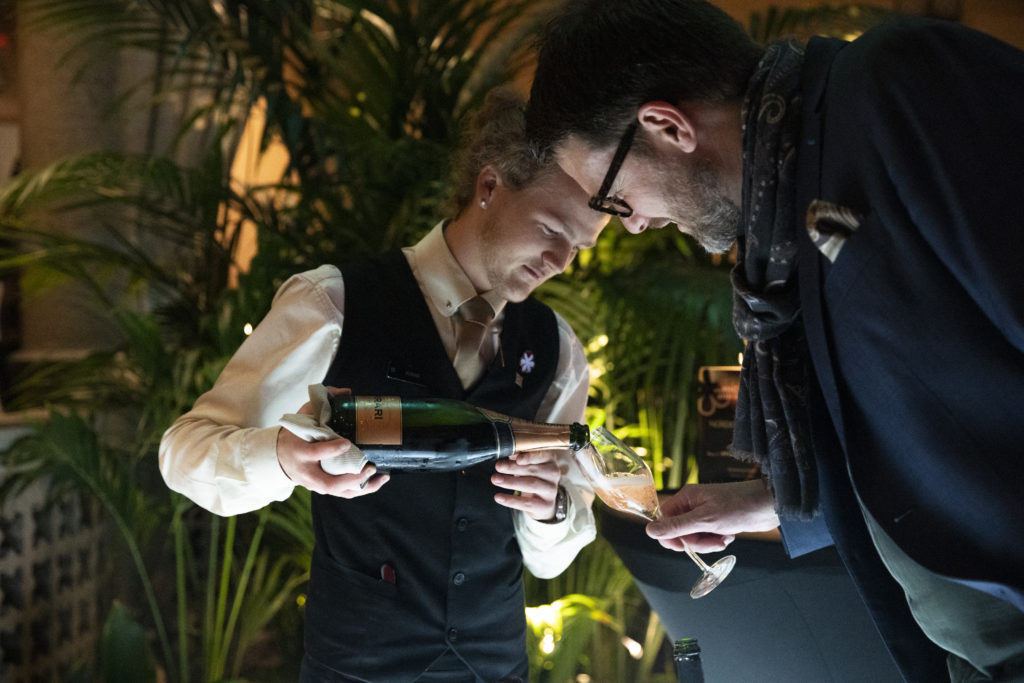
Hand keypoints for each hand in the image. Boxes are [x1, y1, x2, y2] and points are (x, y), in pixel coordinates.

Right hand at [275, 386, 388, 497]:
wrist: (281, 457)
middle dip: (352, 477)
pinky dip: (362, 489)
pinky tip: (377, 481)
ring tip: (382, 476)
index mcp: (300, 451)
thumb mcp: (304, 414)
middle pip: (329, 482)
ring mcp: (316, 484)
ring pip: (339, 491)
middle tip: (370, 467)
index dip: (331, 450)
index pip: (315, 453)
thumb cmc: (296, 434)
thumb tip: (347, 392)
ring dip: (362, 486)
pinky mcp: (324, 489)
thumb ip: (323, 401)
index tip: (347, 443)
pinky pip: (344, 493)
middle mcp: (308, 472)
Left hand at [492, 449, 562, 520]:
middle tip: (498, 466)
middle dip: (513, 468)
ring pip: (530, 485)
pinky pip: (526, 503)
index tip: (518, 459)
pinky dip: (511, 500)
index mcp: (549, 460)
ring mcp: (551, 490)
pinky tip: (498, 497)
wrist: (543, 501)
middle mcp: (553, 474)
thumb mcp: (528, 465)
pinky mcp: (546, 505)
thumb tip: (509, 452)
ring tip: (495, 479)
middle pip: (533, 470)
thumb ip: (519, 457)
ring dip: (510, 482)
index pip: (541, 455)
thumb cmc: (532, 477)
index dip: (530, 457)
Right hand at [645, 479, 778, 552]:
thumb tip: (650, 531)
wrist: (770, 506)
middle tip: (710, 540)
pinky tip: (729, 535)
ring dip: (709, 542)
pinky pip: (709, 537)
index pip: (665, 520)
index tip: (683, 546)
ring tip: (723, 537)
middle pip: (680, 531)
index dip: (671, 536)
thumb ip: (676, 527)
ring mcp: (706, 513)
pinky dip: (718, 540)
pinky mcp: (718, 521)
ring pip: (696, 537)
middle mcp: (693, 504)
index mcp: (686, 498)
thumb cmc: (738, 507)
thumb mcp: (704, 520)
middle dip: (695, 541)